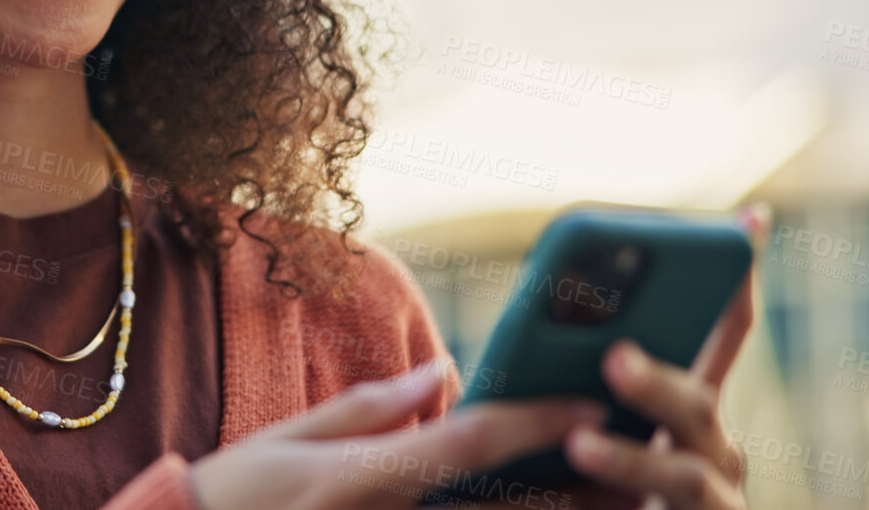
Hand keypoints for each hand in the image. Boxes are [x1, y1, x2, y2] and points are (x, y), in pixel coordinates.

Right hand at [187, 357, 602, 508]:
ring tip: (619, 502)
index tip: (592, 403)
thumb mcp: (288, 440)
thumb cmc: (227, 498)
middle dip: (579, 491)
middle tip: (641, 468)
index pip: (471, 441)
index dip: (537, 419)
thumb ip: (369, 410)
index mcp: (365, 476)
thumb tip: (440, 371)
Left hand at [561, 203, 771, 509]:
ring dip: (632, 454)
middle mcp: (711, 440)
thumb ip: (571, 378)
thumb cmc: (590, 478)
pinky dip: (627, 483)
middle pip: (699, 398)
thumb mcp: (583, 421)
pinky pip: (670, 502)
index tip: (750, 218)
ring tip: (577, 442)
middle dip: (657, 377)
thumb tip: (531, 315)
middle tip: (612, 357)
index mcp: (687, 401)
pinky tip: (579, 465)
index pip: (725, 331)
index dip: (738, 279)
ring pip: (686, 467)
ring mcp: (717, 490)